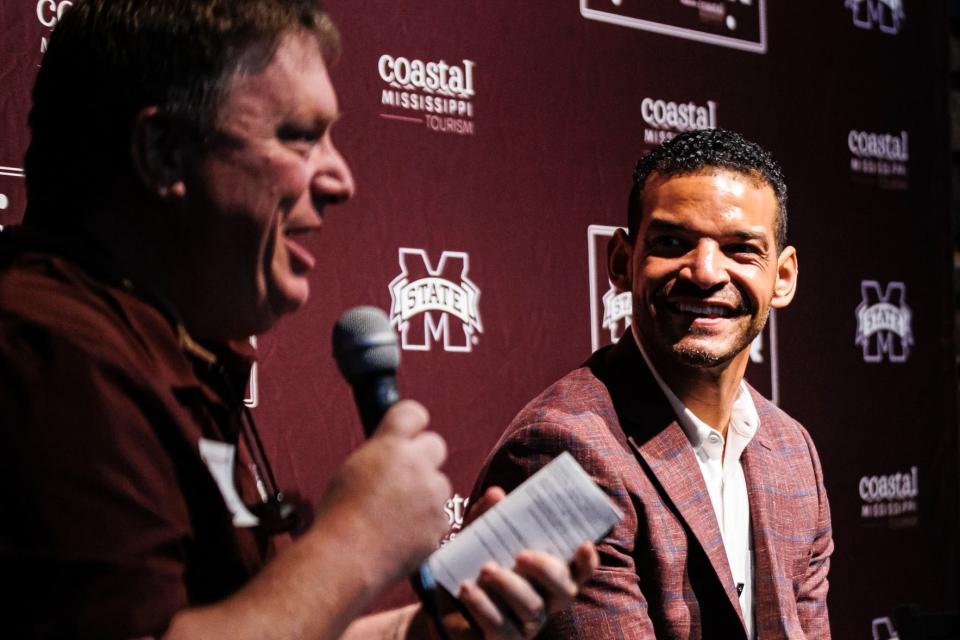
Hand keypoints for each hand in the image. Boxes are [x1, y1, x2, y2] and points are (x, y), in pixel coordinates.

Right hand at [314, 400, 450, 583]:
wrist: (345, 558)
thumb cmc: (339, 516)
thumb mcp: (352, 468)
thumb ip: (380, 452)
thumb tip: (394, 447)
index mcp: (389, 445)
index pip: (413, 412)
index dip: (413, 423)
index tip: (412, 429)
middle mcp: (416, 463)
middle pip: (435, 445)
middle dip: (423, 457)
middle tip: (405, 475)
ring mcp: (432, 494)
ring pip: (439, 483)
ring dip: (425, 493)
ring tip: (395, 513)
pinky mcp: (440, 522)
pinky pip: (440, 514)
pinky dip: (427, 522)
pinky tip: (402, 532)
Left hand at [440, 487, 599, 638]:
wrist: (437, 601)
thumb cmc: (466, 565)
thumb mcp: (473, 537)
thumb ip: (485, 516)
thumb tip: (497, 494)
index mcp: (546, 575)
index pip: (577, 571)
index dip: (587, 562)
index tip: (584, 543)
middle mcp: (544, 601)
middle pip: (564, 591)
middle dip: (546, 570)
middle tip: (521, 555)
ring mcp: (526, 625)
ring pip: (532, 608)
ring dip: (509, 586)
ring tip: (486, 569)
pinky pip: (501, 628)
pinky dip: (484, 606)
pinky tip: (467, 589)